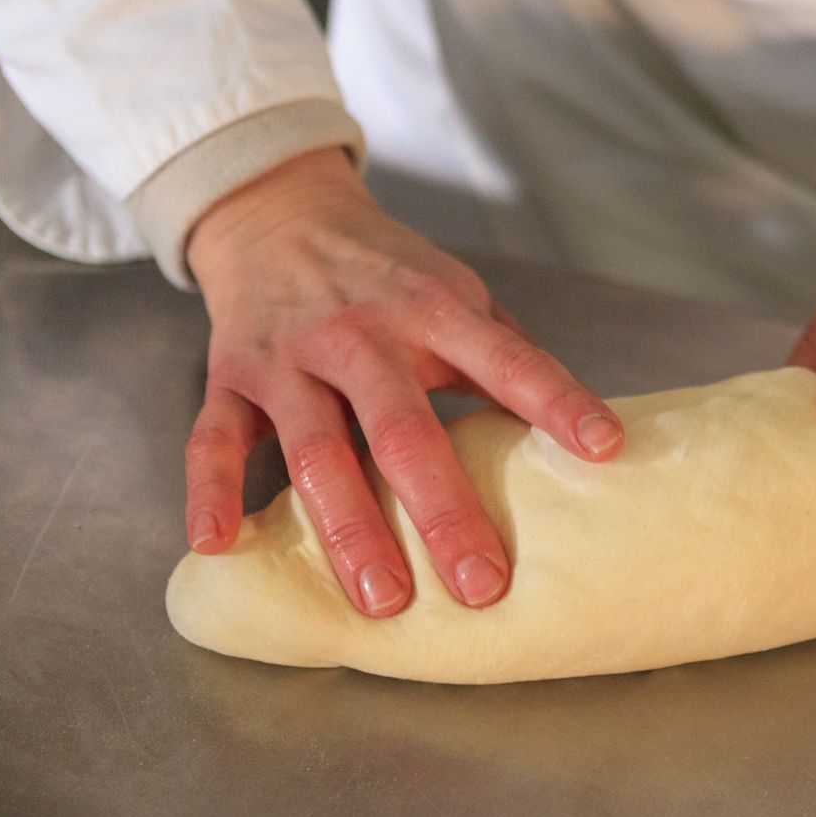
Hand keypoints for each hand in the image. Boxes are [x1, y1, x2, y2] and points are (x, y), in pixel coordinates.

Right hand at [183, 148, 623, 615]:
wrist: (279, 216)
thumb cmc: (389, 274)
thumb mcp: (456, 292)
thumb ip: (507, 355)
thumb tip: (581, 428)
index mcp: (433, 312)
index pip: (506, 360)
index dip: (556, 400)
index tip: (604, 447)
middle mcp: (361, 336)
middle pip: (405, 431)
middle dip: (444, 512)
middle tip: (482, 585)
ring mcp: (291, 360)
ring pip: (317, 451)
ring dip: (348, 528)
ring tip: (383, 600)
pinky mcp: (232, 378)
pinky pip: (213, 440)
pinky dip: (211, 492)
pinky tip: (220, 546)